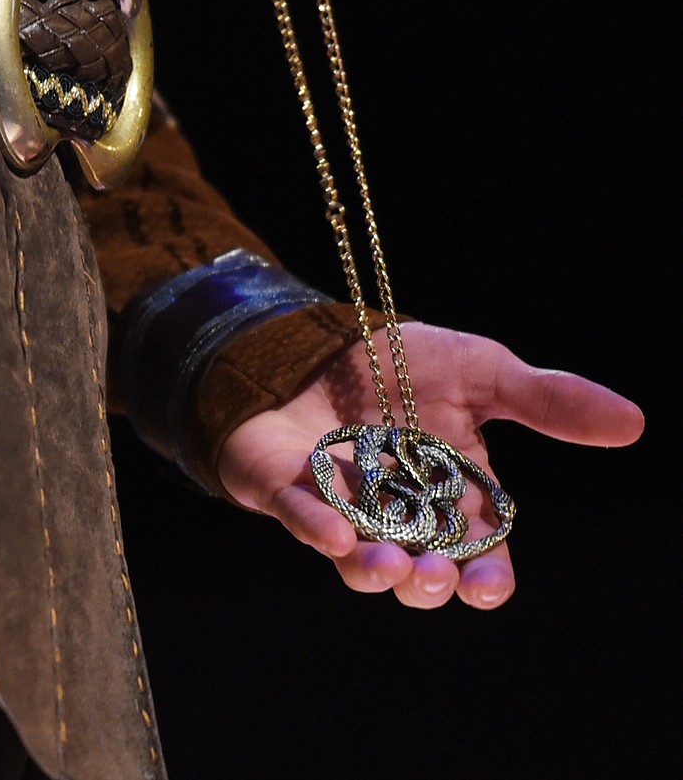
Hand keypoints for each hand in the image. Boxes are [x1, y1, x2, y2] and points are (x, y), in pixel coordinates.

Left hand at [217, 322, 643, 608]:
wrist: (328, 333)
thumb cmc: (408, 363)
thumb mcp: (482, 373)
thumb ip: (545, 401)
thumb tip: (632, 422)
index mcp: (452, 501)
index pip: (477, 558)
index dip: (485, 580)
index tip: (487, 585)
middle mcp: (397, 516)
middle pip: (419, 574)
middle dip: (428, 584)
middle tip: (435, 573)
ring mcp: (339, 507)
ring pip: (357, 561)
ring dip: (372, 571)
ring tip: (386, 565)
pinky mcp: (285, 485)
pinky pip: (296, 515)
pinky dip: (312, 526)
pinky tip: (331, 535)